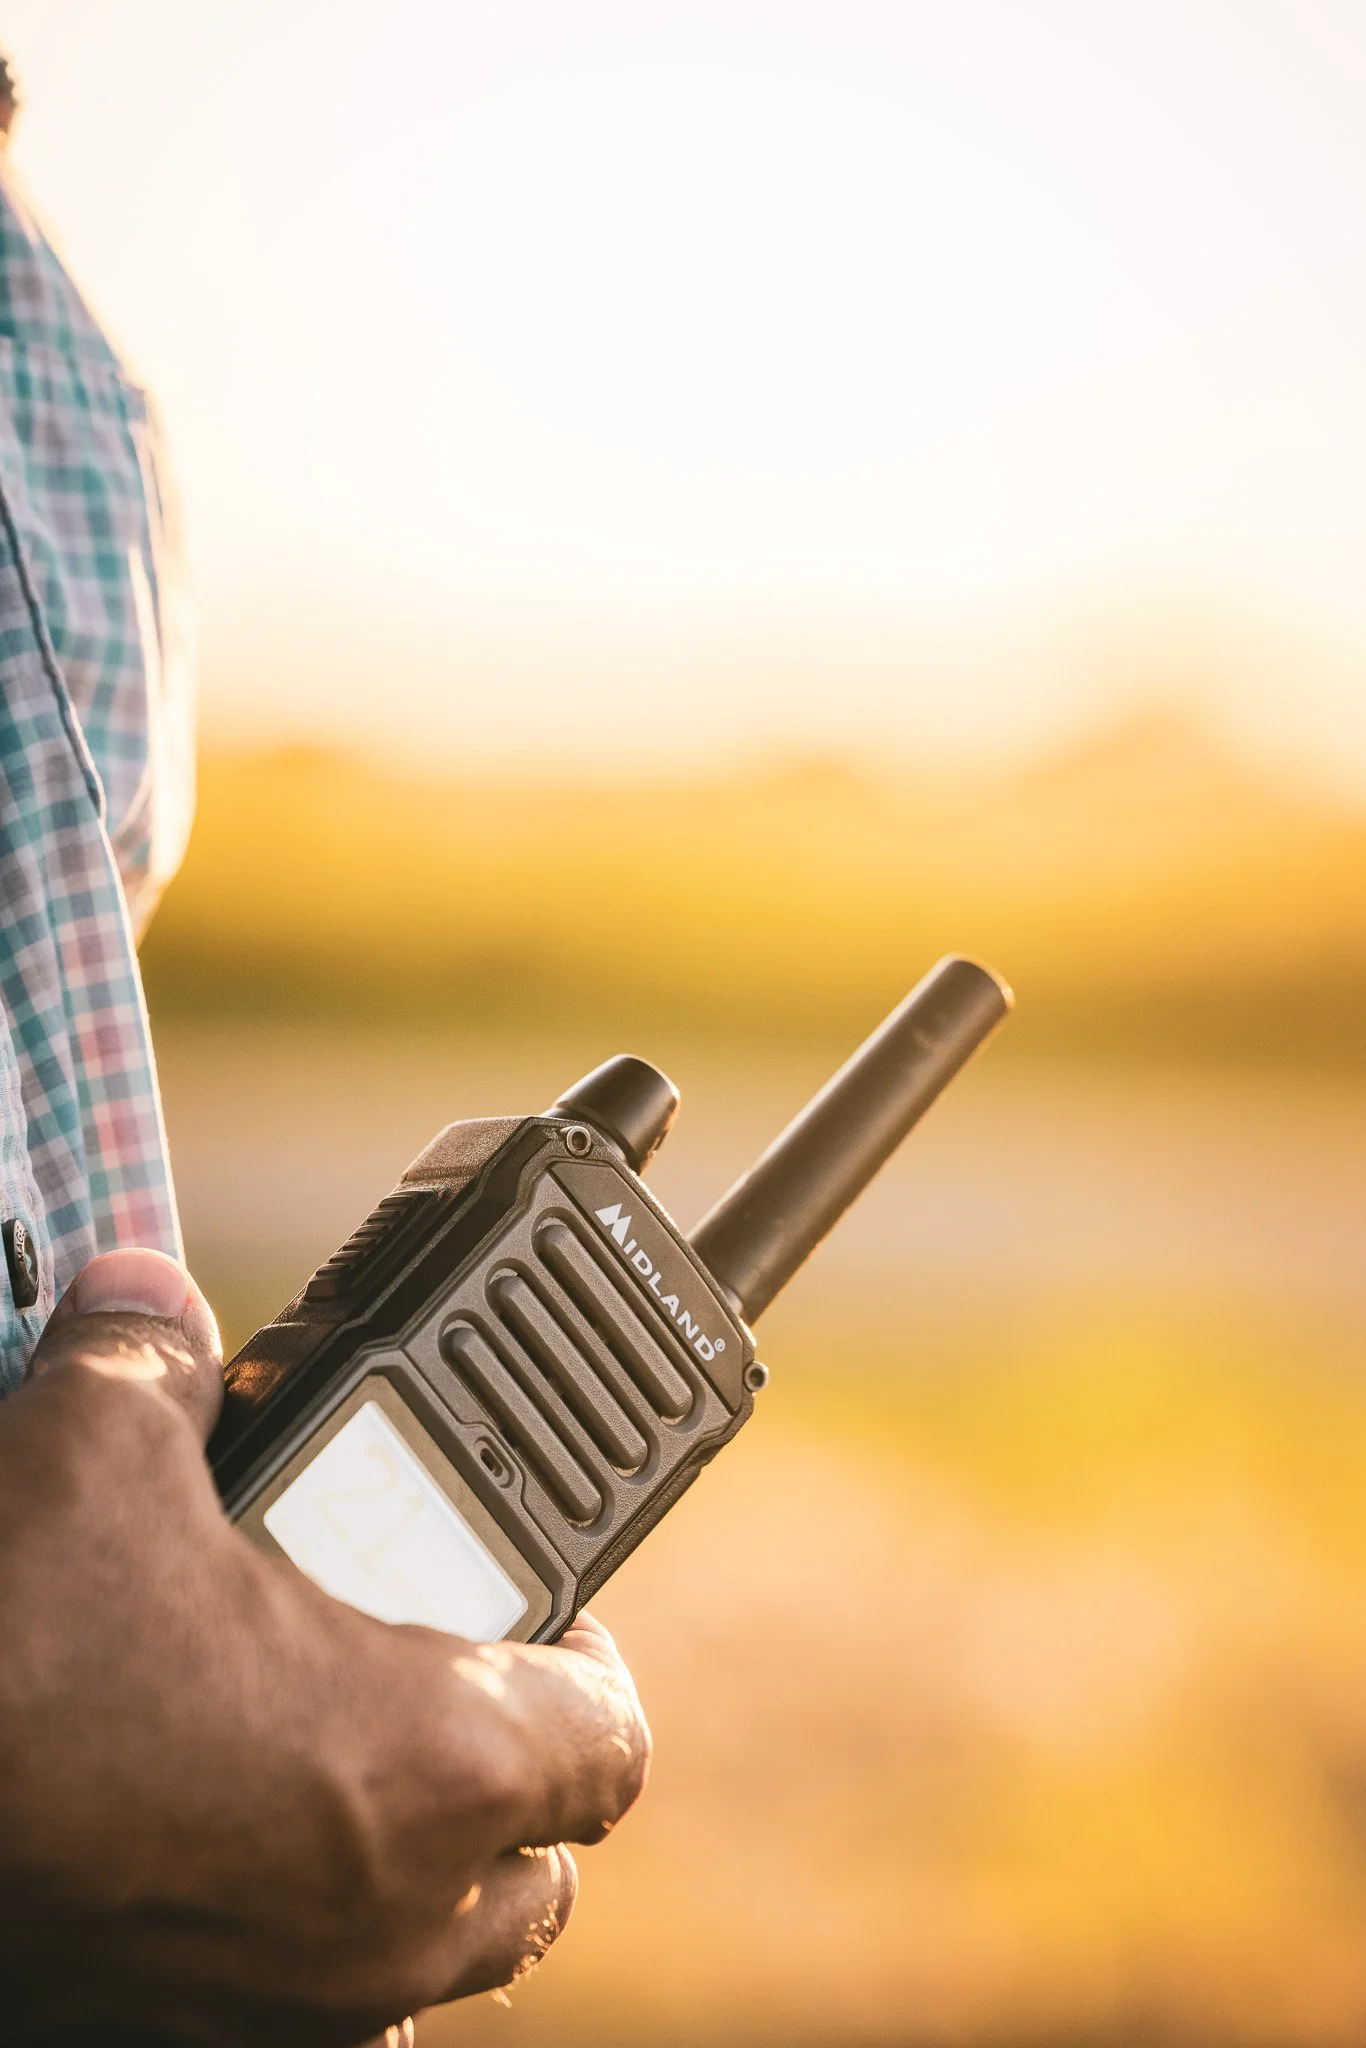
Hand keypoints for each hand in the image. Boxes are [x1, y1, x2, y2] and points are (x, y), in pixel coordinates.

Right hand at [0, 1250, 648, 2045]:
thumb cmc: (9, 1671)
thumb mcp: (94, 1454)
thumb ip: (154, 1358)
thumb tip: (149, 1299)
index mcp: (437, 1764)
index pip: (613, 1737)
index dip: (594, 1657)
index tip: (543, 1610)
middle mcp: (395, 1916)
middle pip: (543, 1865)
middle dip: (519, 1770)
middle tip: (447, 1672)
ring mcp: (297, 2006)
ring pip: (441, 1953)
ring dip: (431, 1866)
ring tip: (348, 1755)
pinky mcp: (190, 2040)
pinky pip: (319, 2008)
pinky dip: (314, 1933)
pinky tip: (238, 1844)